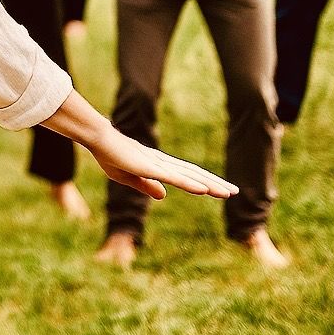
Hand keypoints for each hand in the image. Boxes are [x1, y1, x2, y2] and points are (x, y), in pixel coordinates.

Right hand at [86, 127, 237, 200]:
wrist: (98, 138)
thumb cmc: (109, 155)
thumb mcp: (127, 177)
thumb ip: (146, 186)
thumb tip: (164, 195)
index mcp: (158, 165)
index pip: (187, 175)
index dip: (205, 182)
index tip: (222, 189)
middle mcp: (163, 163)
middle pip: (194, 175)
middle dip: (215, 183)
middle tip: (235, 192)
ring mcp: (158, 164)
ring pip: (189, 177)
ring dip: (209, 185)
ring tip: (227, 192)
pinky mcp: (150, 167)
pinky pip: (175, 178)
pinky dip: (190, 184)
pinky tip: (204, 190)